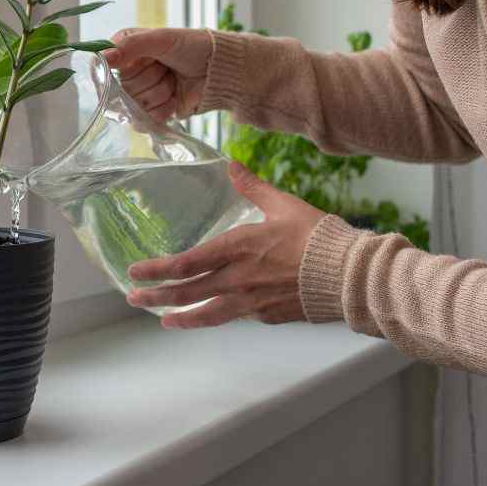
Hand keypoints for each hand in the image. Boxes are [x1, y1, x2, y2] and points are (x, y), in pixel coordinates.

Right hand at [101, 27, 212, 121]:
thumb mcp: (161, 38)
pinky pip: (144, 121)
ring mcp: (140, 94)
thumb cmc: (193, 47)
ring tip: (174, 81)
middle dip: (150, 79)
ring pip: (134, 106)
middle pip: (121, 88)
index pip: (103, 66)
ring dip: (160, 93)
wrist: (219, 71)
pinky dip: (163, 110)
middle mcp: (129, 72)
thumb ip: (130, 46)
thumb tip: (102, 57)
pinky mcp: (151, 112)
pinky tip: (175, 98)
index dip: (119, 69)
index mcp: (125, 49)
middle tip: (167, 68)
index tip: (138, 64)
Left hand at [125, 161, 326, 328]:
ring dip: (181, 317)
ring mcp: (253, 302)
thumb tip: (232, 164)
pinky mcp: (269, 315)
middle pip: (189, 293)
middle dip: (157, 296)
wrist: (352, 275)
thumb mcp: (283, 204)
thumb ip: (252, 187)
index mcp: (239, 248)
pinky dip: (221, 316)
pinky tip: (212, 315)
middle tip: (134, 298)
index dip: (158, 269)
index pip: (187, 263)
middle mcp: (239, 279)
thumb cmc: (320, 237)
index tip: (135, 272)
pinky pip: (238, 317)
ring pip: (209, 314)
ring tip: (164, 320)